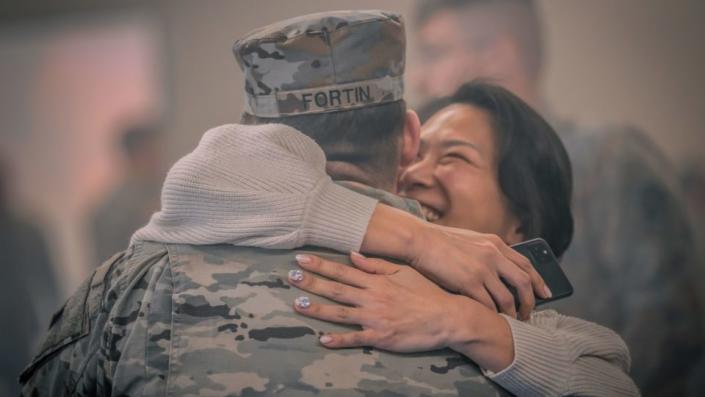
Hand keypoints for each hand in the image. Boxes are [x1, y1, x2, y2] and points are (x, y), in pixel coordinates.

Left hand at [287, 252, 514, 371]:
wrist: (446, 317)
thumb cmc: (426, 292)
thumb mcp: (403, 271)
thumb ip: (376, 265)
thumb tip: (352, 254)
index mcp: (377, 281)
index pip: (343, 270)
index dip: (320, 265)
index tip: (302, 259)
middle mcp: (372, 298)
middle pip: (336, 289)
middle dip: (311, 283)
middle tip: (291, 277)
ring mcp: (375, 319)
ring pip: (340, 313)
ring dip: (317, 309)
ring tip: (297, 304)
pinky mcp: (381, 338)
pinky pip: (355, 339)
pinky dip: (338, 340)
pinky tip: (321, 339)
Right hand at [361, 204, 549, 319]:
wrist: (421, 241)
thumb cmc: (441, 241)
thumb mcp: (471, 239)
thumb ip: (487, 250)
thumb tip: (497, 265)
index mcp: (495, 243)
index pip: (526, 263)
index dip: (539, 280)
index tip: (545, 293)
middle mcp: (493, 255)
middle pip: (523, 283)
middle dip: (530, 302)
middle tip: (529, 314)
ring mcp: (482, 270)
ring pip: (507, 298)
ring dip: (511, 313)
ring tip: (510, 322)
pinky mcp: (469, 282)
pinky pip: (487, 305)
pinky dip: (492, 315)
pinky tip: (491, 320)